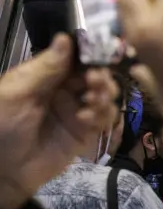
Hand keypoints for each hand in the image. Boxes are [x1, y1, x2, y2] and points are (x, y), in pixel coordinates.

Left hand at [0, 35, 116, 208]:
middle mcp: (64, 91)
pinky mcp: (86, 133)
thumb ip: (45, 68)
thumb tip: (65, 37)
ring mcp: (77, 112)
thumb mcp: (17, 93)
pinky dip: (102, 115)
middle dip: (100, 75)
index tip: (99, 53)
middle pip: (95, 74)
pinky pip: (105, 119)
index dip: (90, 53)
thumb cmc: (2, 125)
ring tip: (93, 100)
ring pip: (105, 95)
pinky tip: (86, 118)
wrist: (2, 171)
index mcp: (45, 76)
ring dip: (104, 94)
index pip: (75, 58)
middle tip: (95, 81)